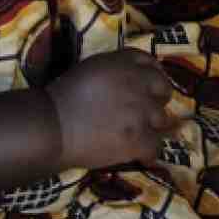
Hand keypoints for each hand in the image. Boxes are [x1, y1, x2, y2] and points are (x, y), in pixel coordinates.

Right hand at [43, 49, 178, 170]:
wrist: (54, 125)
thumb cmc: (63, 96)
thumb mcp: (90, 69)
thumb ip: (114, 69)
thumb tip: (127, 80)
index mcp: (123, 63)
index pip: (150, 62)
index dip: (151, 74)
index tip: (148, 85)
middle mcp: (137, 84)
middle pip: (164, 88)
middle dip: (157, 99)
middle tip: (146, 110)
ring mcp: (140, 112)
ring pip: (162, 119)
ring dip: (152, 126)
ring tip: (138, 134)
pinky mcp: (138, 138)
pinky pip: (155, 147)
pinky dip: (148, 153)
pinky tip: (140, 156)